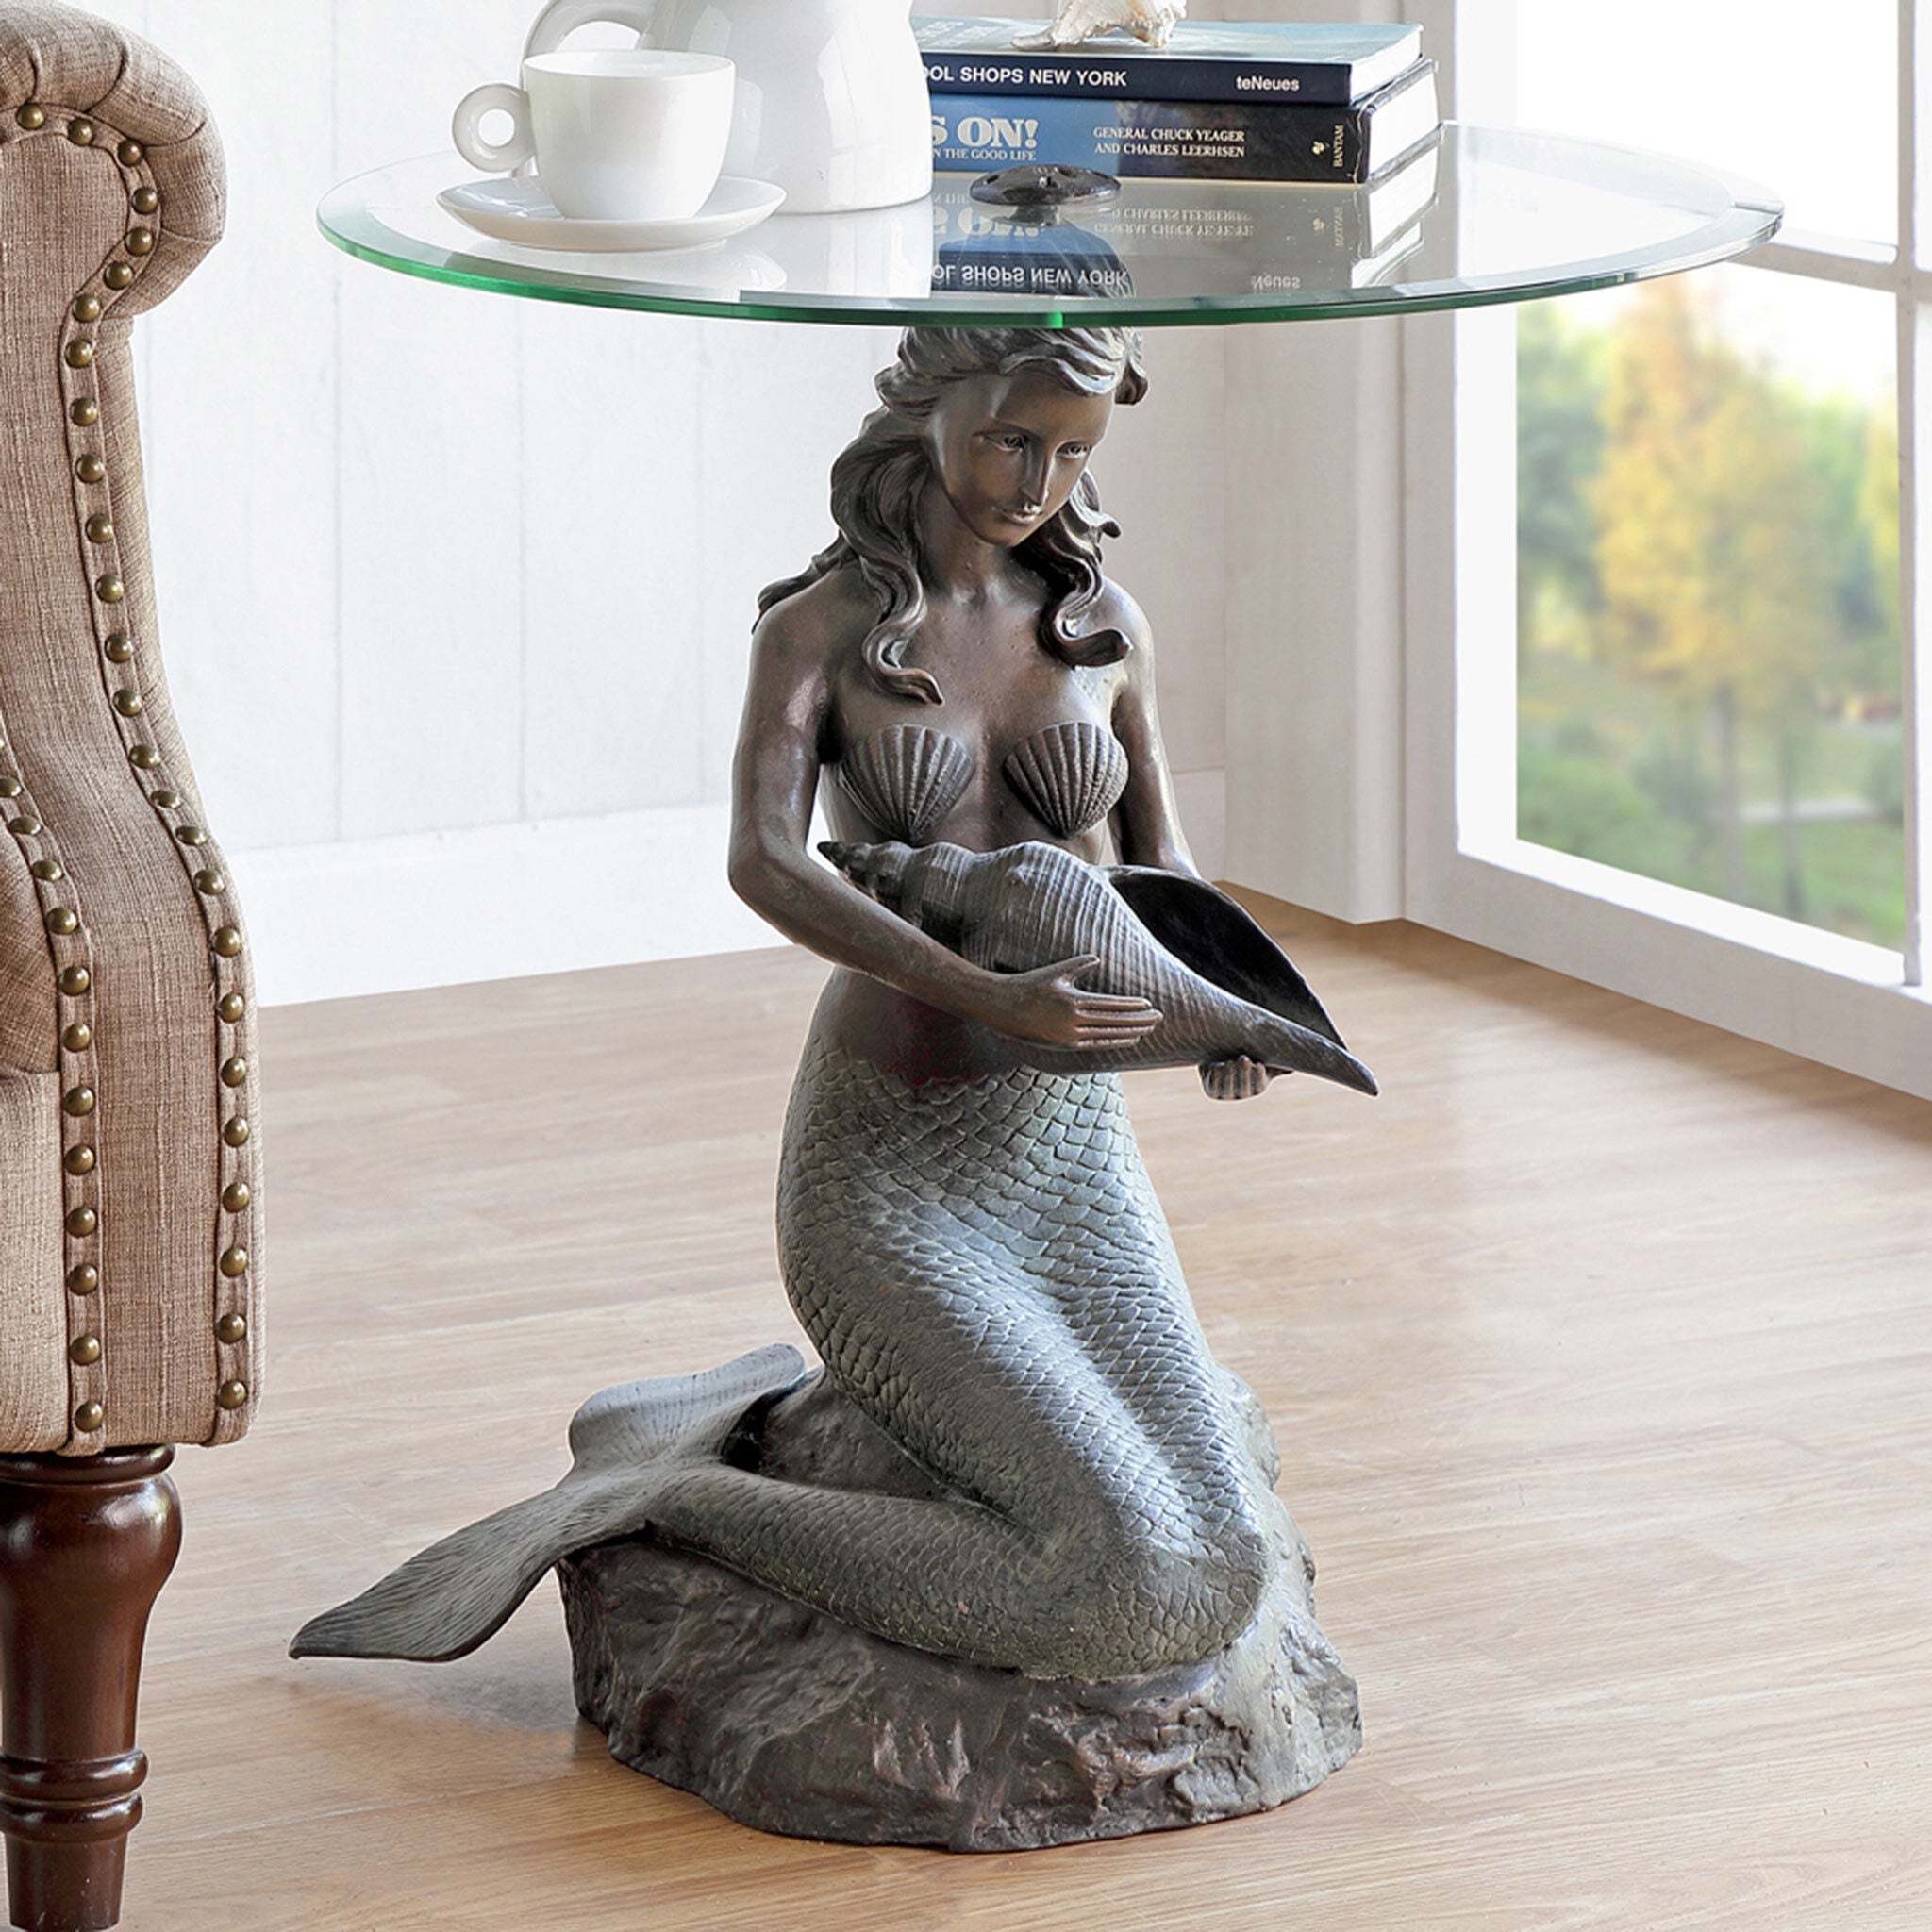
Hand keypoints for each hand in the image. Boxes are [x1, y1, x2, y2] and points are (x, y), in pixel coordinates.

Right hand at [975, 955, 1162, 1050]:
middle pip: (1114, 1021)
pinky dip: (1116, 1040)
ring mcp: (1069, 1036)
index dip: (1132, 1006)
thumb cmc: (1030, 985)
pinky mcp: (1065, 1045)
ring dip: (1132, 1032)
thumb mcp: (1055, 972)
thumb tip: (1098, 958)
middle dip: (1139, 1020)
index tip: (1149, 1004)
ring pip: (1109, 1034)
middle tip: (1160, 1017)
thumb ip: (1078, 965)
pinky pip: (1097, 1043)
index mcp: (1073, 1001)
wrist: (1004, 1008)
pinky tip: (1130, 1038)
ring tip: (1150, 1029)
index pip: (1111, 1005)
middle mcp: (1073, 1021)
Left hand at [1200, 1055, 1278, 1101]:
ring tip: (1230, 1061)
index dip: (1258, 1076)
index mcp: (1256, 1086)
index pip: (1258, 1086)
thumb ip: (1277, 1061)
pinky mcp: (1211, 1090)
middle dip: (1243, 1073)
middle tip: (1243, 1058)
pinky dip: (1215, 1074)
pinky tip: (1216, 1065)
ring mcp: (1225, 1094)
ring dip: (1229, 1074)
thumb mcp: (1263, 1057)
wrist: (1221, 1054)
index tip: (1257, 1063)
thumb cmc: (1247, 1054)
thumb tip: (1293, 1067)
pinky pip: (1213, 1085)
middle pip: (1243, 1088)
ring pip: (1227, 1087)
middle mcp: (1241, 1094)